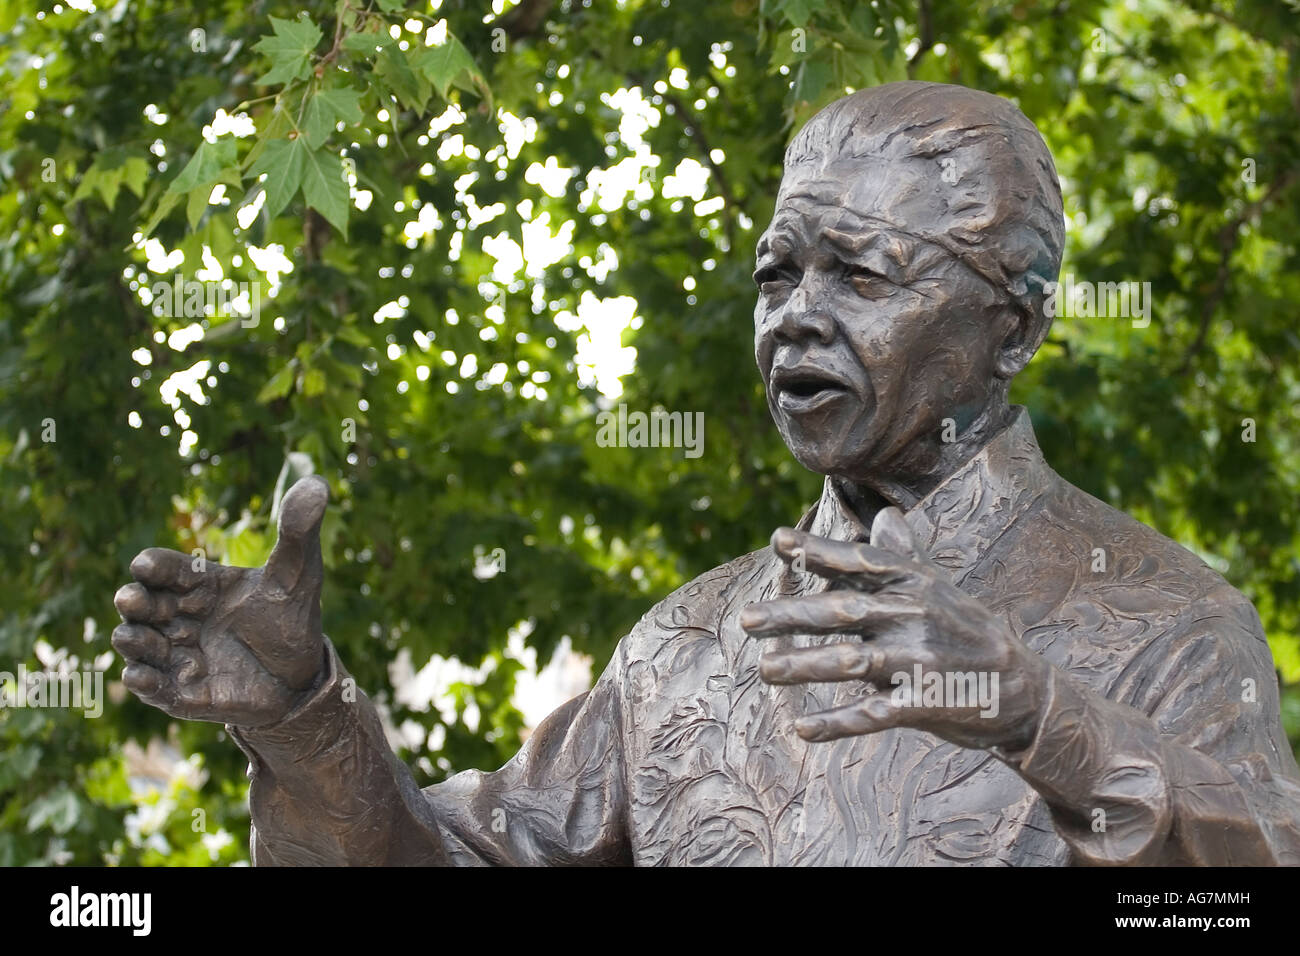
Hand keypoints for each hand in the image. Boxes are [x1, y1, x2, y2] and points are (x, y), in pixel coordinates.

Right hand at [112, 476, 329, 727]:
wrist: (302, 675)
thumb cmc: (291, 618)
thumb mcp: (300, 572)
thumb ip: (299, 530)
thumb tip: (318, 482)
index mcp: (199, 584)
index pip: (163, 568)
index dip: (153, 567)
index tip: (147, 566)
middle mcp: (179, 616)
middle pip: (140, 604)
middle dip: (134, 601)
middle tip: (135, 600)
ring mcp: (177, 654)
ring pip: (136, 644)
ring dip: (133, 640)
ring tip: (137, 635)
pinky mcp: (181, 692)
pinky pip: (151, 688)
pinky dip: (142, 682)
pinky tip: (141, 676)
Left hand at [740, 507, 1049, 751]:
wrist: (1023, 688)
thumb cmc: (969, 630)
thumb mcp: (941, 587)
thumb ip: (904, 555)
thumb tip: (886, 514)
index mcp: (916, 583)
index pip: (860, 562)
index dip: (818, 551)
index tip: (777, 540)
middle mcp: (916, 615)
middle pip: (842, 611)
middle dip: (791, 615)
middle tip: (746, 619)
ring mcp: (920, 661)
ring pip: (850, 662)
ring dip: (803, 666)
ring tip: (764, 669)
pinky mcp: (926, 703)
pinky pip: (872, 714)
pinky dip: (836, 723)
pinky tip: (803, 728)